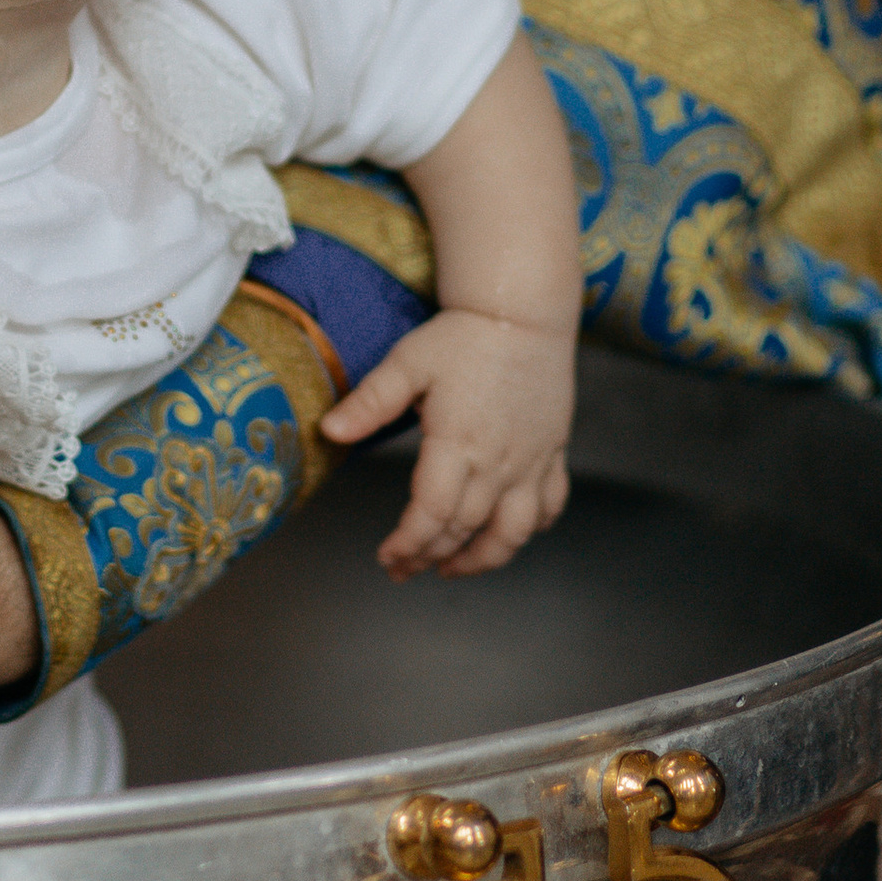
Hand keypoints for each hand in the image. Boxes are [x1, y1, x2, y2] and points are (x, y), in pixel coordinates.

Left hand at [321, 308, 573, 580]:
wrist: (522, 311)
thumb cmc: (462, 336)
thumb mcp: (406, 363)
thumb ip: (368, 402)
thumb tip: (328, 431)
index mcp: (458, 444)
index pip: (431, 514)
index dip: (407, 543)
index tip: (387, 556)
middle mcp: (498, 462)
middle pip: (464, 529)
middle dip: (430, 556)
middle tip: (404, 568)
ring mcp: (530, 461)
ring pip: (513, 532)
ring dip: (482, 559)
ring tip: (452, 569)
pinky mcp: (553, 452)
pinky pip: (548, 505)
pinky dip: (529, 528)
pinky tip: (507, 533)